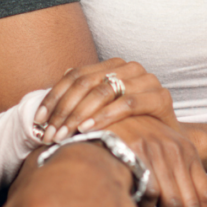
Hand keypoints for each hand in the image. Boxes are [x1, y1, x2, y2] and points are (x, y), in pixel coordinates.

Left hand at [33, 58, 178, 142]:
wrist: (168, 141)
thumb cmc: (130, 128)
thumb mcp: (100, 113)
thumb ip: (78, 103)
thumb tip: (45, 103)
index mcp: (111, 65)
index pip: (74, 76)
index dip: (53, 98)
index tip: (38, 122)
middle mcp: (128, 67)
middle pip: (85, 82)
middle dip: (64, 110)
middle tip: (50, 134)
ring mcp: (146, 79)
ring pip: (104, 91)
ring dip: (80, 114)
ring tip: (66, 134)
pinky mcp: (161, 97)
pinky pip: (128, 104)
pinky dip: (105, 116)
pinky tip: (89, 129)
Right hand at [109, 116, 206, 206]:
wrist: (109, 106)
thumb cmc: (133, 134)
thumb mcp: (161, 148)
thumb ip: (174, 175)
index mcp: (188, 152)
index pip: (206, 196)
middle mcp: (178, 150)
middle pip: (192, 204)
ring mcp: (158, 149)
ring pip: (173, 202)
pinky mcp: (137, 149)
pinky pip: (149, 191)